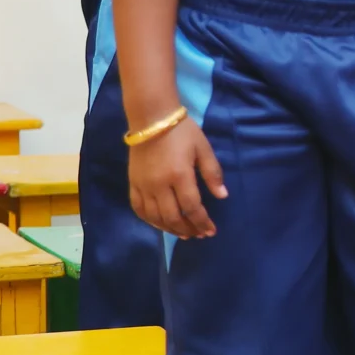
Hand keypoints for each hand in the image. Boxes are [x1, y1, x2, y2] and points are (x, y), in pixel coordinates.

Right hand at [128, 116, 226, 239]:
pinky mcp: (133, 183)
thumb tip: (222, 196)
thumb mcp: (204, 149)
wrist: (152, 119)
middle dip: (188, 229)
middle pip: (173, 217)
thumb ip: (213, 173)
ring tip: (184, 234)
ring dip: (170, 229)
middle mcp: (159, 185)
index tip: (211, 231)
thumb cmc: (183, 132)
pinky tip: (161, 224)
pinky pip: (138, 208)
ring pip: (155, 217)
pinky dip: (150, 220)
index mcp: (180, 176)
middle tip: (199, 235)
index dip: (202, 222)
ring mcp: (143, 185)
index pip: (192, 207)